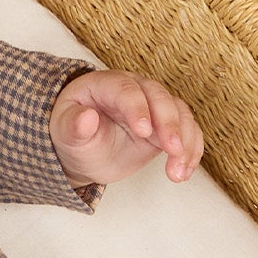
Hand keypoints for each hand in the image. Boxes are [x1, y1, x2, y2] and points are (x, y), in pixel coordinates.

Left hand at [49, 70, 203, 187]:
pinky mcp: (166, 126)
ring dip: (185, 141)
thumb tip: (85, 118)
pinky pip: (187, 132)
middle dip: (169, 123)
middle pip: (159, 97)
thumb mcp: (65, 133)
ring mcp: (153, 107)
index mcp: (106, 85)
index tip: (143, 131)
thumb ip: (73, 125)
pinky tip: (185, 172)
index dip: (137, 108)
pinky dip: (191, 150)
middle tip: (173, 149)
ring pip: (179, 113)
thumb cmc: (74, 135)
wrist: (86, 150)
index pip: (126, 90)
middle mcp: (134, 90)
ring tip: (178, 172)